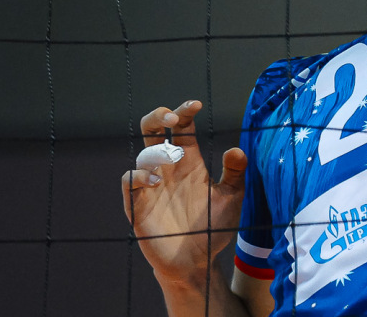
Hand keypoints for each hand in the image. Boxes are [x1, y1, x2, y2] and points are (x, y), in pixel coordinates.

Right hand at [121, 100, 248, 287]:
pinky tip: (153, 181)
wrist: (196, 262)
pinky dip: (138, 175)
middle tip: (171, 116)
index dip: (184, 111)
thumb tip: (237, 150)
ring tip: (169, 158)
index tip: (196, 104)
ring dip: (154, 151)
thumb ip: (235, 174)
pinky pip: (129, 181)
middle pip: (152, 129)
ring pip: (142, 153)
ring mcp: (151, 184)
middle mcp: (167, 167)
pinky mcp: (138, 204)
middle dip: (157, 115)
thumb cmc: (212, 228)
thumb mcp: (231, 198)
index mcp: (188, 161)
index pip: (181, 127)